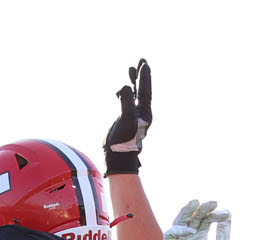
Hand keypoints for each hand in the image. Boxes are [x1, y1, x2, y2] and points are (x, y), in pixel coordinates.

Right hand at [103, 59, 152, 174]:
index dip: (144, 77)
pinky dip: (125, 93)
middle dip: (142, 76)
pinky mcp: (125, 118)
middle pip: (143, 90)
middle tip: (142, 61)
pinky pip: (126, 101)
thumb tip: (126, 87)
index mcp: (144, 113)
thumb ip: (127, 103)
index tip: (143, 64)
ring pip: (135, 94)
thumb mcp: (126, 121)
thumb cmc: (123, 141)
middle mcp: (141, 112)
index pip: (145, 91)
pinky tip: (121, 90)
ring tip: (131, 69)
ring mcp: (133, 115)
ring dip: (134, 82)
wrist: (117, 155)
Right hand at [165, 200, 229, 239]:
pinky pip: (171, 233)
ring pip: (181, 220)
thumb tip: (228, 213)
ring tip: (196, 202)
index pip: (206, 220)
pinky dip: (179, 229)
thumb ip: (223, 232)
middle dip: (203, 209)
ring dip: (187, 211)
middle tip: (212, 202)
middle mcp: (189, 236)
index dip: (214, 215)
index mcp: (201, 236)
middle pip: (194, 217)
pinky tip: (191, 230)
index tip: (225, 213)